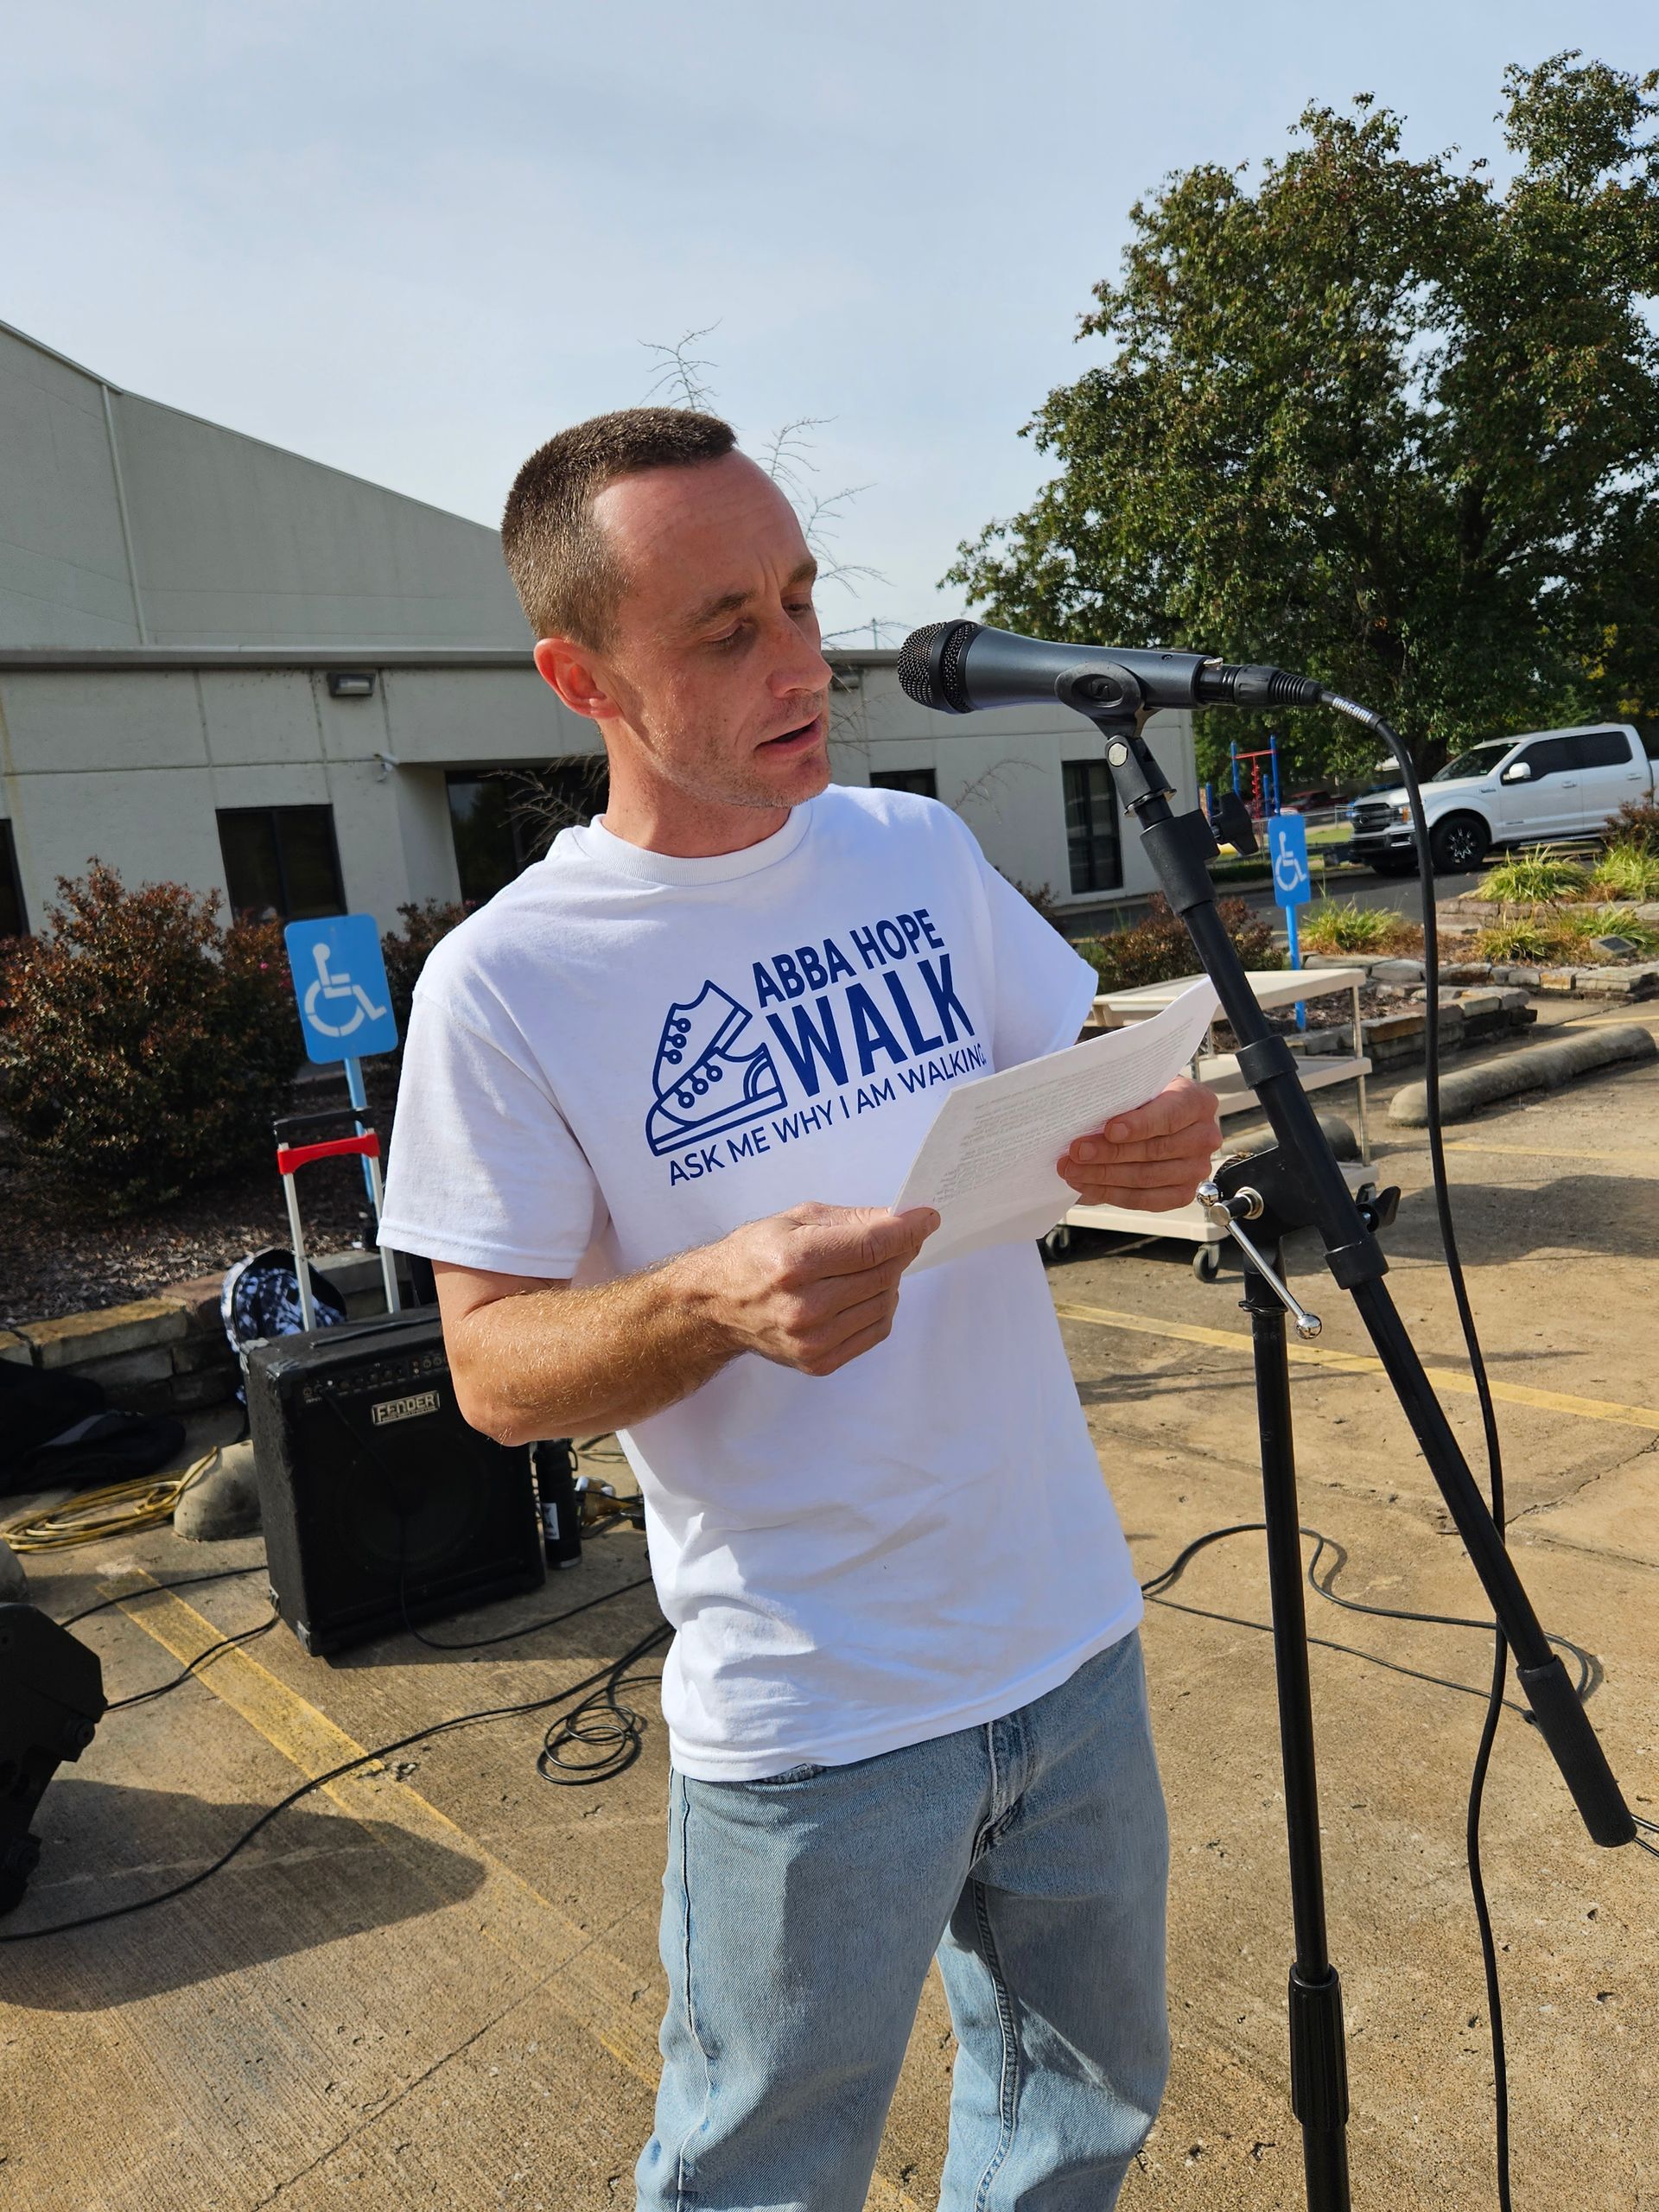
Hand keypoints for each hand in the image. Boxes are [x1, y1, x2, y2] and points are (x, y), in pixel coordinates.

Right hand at [692, 1202, 939, 1376]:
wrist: (717, 1305)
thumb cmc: (754, 1255)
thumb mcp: (796, 1219)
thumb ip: (852, 1219)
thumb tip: (901, 1219)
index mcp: (795, 1262)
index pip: (873, 1246)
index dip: (908, 1230)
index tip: (927, 1218)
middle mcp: (805, 1306)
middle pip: (883, 1274)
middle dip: (900, 1250)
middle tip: (901, 1237)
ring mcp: (813, 1340)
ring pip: (885, 1303)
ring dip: (889, 1279)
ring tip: (870, 1266)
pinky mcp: (820, 1362)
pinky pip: (876, 1330)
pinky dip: (880, 1307)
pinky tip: (863, 1293)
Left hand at [1057, 1076, 1221, 1212]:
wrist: (1153, 1116)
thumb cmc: (1143, 1098)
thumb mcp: (1137, 1085)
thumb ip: (1123, 1095)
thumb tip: (1086, 1110)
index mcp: (1197, 1101)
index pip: (1170, 1115)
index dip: (1139, 1125)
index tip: (1109, 1130)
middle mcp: (1204, 1136)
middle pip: (1155, 1150)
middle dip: (1110, 1152)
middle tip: (1076, 1151)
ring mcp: (1196, 1169)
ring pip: (1146, 1177)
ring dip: (1103, 1176)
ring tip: (1071, 1169)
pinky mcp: (1182, 1194)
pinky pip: (1144, 1200)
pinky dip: (1110, 1193)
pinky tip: (1086, 1185)